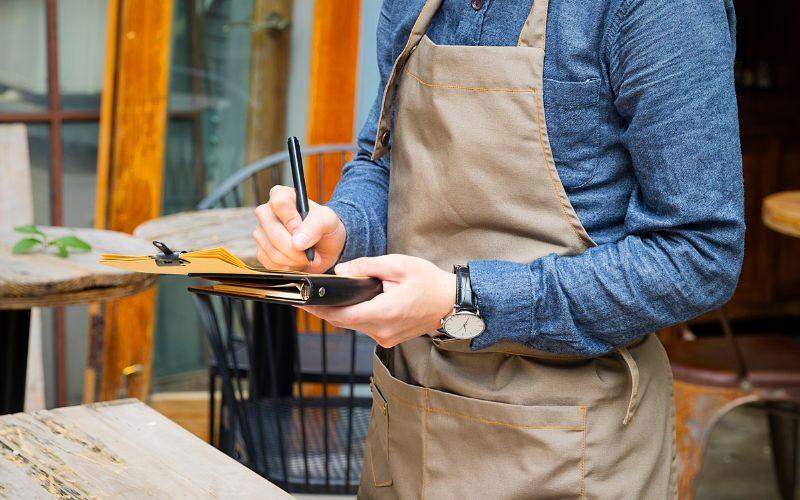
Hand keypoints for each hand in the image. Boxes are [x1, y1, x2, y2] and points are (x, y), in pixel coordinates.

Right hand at [253, 185, 345, 272]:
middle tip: (311, 253)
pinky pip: (270, 263)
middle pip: (274, 232)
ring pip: (273, 252)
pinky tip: (297, 261)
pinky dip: (288, 267)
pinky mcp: (261, 251)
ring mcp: (261, 232)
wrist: (326, 246)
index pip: (279, 203)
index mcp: (282, 196)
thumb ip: (316, 225)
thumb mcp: (328, 220)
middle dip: (296, 249)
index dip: (292, 221)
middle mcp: (267, 212)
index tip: (304, 232)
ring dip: (294, 260)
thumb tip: (297, 242)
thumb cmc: (326, 227)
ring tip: (307, 257)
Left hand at [302, 255, 456, 347]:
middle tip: (310, 297)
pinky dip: (357, 317)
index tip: (305, 302)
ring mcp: (387, 338)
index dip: (322, 309)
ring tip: (330, 297)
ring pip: (355, 326)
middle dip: (327, 310)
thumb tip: (341, 270)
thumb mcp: (398, 265)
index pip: (344, 315)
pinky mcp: (389, 339)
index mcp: (386, 312)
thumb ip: (367, 266)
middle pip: (345, 322)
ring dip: (343, 313)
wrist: (451, 303)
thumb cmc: (428, 281)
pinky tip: (355, 304)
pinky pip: (366, 328)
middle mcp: (384, 330)